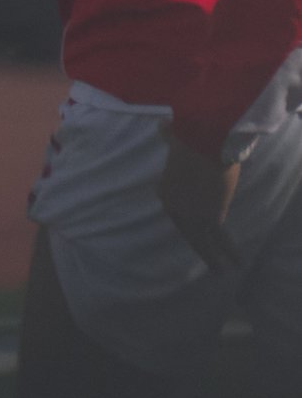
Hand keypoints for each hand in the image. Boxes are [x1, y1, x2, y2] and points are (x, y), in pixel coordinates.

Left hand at [158, 132, 240, 271]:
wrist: (202, 143)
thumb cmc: (191, 137)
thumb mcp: (177, 141)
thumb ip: (169, 137)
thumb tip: (162, 125)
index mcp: (165, 189)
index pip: (177, 208)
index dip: (187, 217)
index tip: (196, 225)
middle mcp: (174, 206)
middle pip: (187, 229)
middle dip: (197, 242)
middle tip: (206, 257)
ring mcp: (191, 214)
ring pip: (202, 239)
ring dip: (212, 256)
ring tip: (220, 271)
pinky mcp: (210, 217)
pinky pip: (220, 238)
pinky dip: (228, 252)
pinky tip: (236, 264)